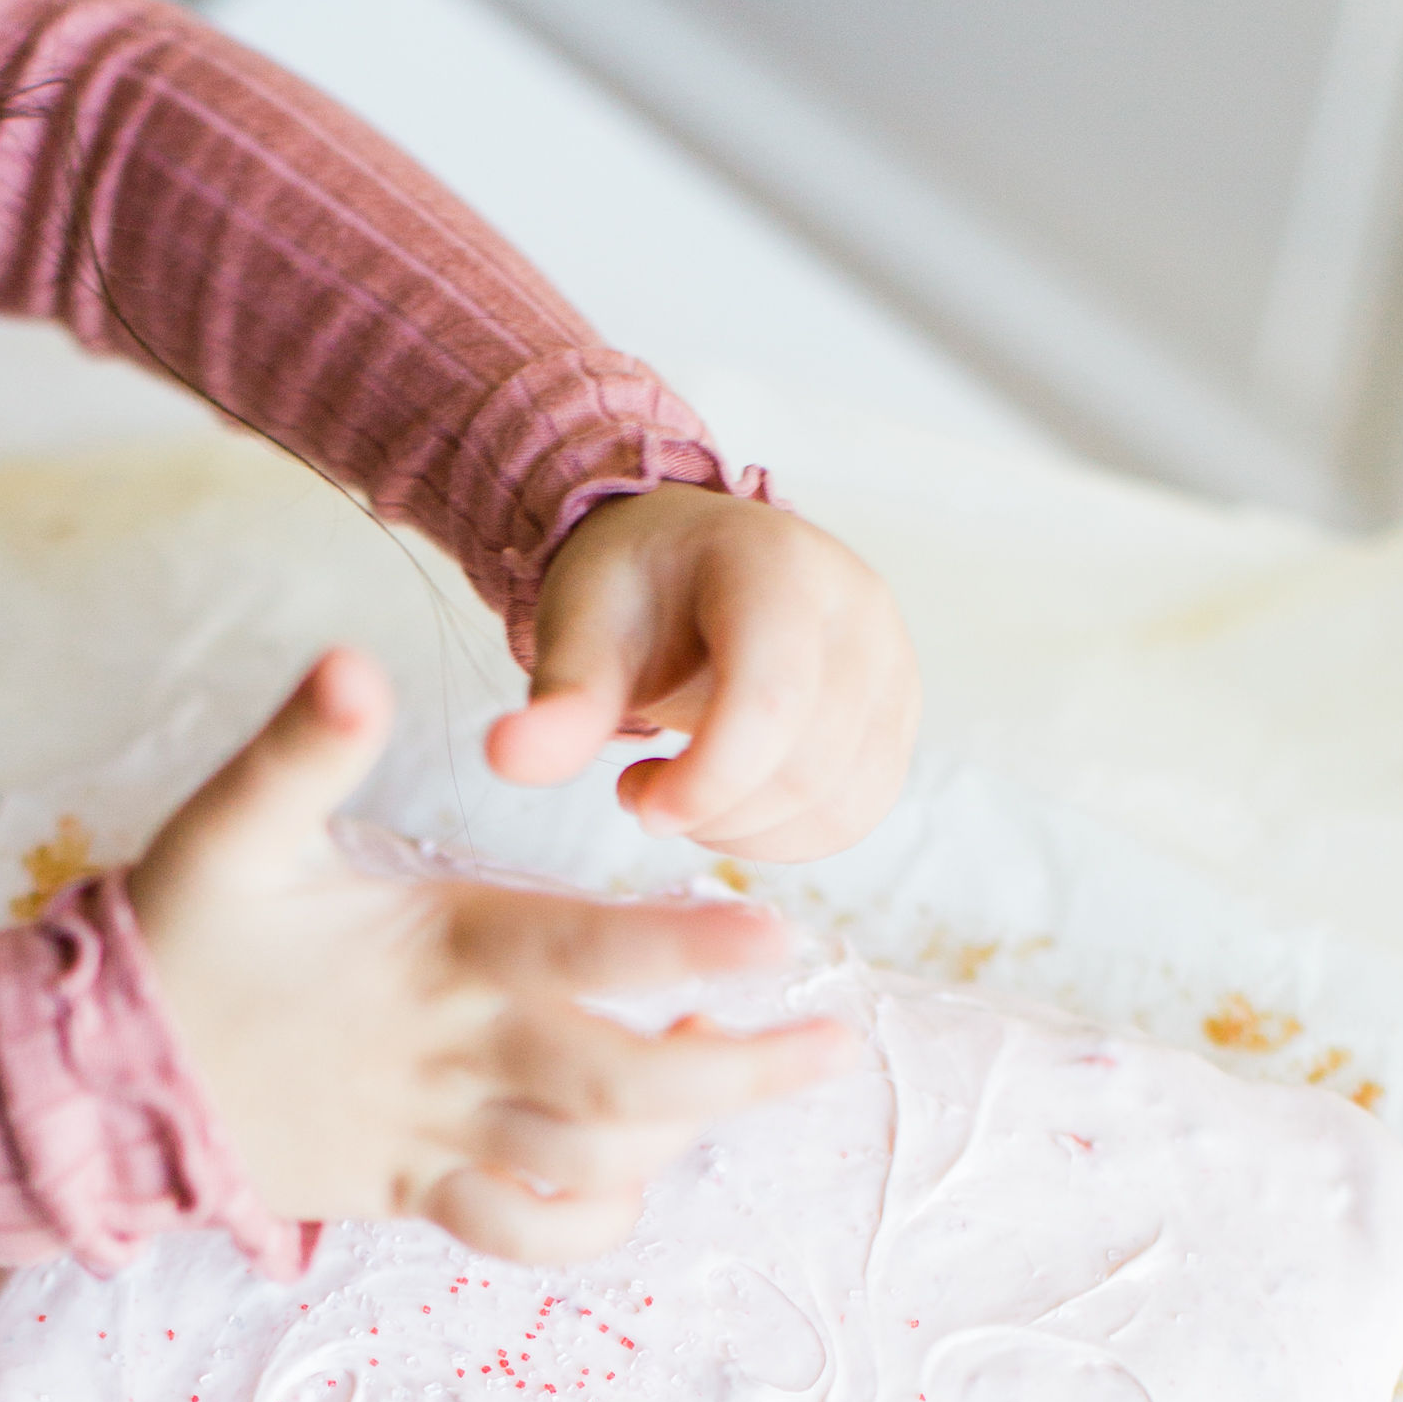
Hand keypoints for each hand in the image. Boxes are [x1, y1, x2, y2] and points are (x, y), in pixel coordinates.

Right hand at [129, 647, 852, 1261]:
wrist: (90, 1080)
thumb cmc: (177, 937)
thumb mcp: (229, 825)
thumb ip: (304, 745)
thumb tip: (352, 663)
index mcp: (438, 952)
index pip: (590, 954)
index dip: (689, 949)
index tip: (779, 935)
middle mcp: (455, 1056)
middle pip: (628, 1085)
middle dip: (743, 1072)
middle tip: (833, 1042)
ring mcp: (435, 1136)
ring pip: (593, 1164)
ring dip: (680, 1136)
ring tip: (731, 1075)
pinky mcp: (411, 1194)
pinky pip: (525, 1234)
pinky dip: (594, 1219)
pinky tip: (635, 1172)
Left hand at [490, 483, 918, 859]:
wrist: (686, 565)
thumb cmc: (631, 591)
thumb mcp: (579, 629)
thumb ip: (558, 700)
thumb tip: (506, 758)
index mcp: (776, 565)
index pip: (772, 696)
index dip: (710, 777)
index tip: (639, 806)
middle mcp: (855, 607)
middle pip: (808, 763)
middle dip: (714, 809)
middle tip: (638, 791)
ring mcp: (891, 662)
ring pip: (838, 801)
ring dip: (746, 830)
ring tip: (677, 789)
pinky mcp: (896, 716)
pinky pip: (856, 812)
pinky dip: (784, 836)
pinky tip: (725, 802)